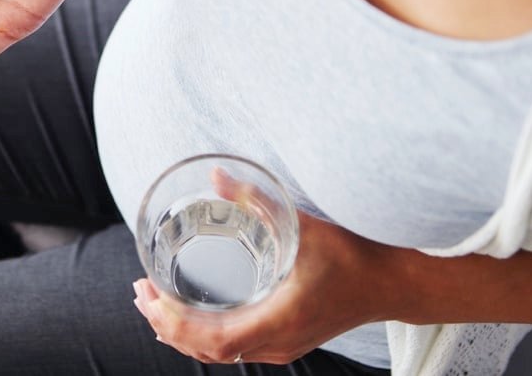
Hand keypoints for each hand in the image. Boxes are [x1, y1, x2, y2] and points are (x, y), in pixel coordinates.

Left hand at [132, 180, 404, 364]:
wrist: (391, 284)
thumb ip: (257, 200)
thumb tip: (216, 177)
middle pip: (208, 351)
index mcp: (278, 321)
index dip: (175, 324)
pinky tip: (192, 320)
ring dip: (183, 333)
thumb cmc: (353, 257)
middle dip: (167, 325)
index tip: (150, 296)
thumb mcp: (302, 225)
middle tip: (140, 293)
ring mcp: (282, 346)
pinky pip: (235, 350)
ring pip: (220, 354)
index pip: (214, 341)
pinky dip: (205, 338)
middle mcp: (276, 343)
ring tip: (155, 305)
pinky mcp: (286, 341)